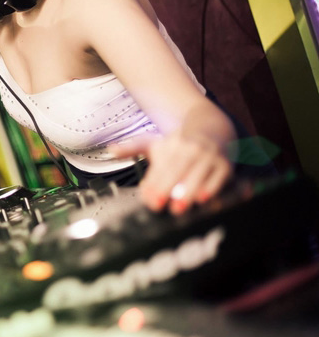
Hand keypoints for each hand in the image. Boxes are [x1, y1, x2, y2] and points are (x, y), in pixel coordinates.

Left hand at [107, 132, 232, 214]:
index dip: (154, 183)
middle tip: (159, 205)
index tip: (148, 198)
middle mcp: (190, 150)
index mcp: (172, 145)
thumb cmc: (179, 143)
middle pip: (177, 170)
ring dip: (188, 191)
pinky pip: (219, 179)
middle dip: (168, 187)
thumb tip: (111, 150)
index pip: (162, 166)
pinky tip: (204, 199)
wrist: (211, 129)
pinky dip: (212, 189)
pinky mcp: (225, 166)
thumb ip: (132, 148)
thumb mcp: (154, 142)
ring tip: (179, 207)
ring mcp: (209, 157)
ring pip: (198, 175)